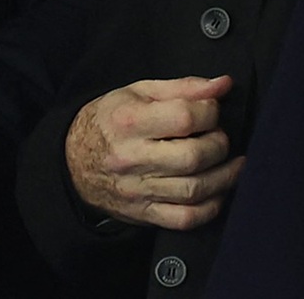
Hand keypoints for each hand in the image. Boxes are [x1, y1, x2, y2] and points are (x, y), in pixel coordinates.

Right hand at [64, 75, 244, 229]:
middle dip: (219, 144)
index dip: (210, 111)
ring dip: (224, 176)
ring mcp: (138, 190)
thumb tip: (224, 84)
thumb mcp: (140, 92)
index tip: (213, 109)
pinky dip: (211, 208)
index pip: (184, 118)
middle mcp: (133, 158)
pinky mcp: (144, 213)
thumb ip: (185, 87)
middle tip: (219, 136)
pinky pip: (185, 219)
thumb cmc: (110, 120)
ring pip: (193, 190)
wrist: (71, 160)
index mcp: (130, 122)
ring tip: (232, 163)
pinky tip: (219, 191)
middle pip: (192, 157)